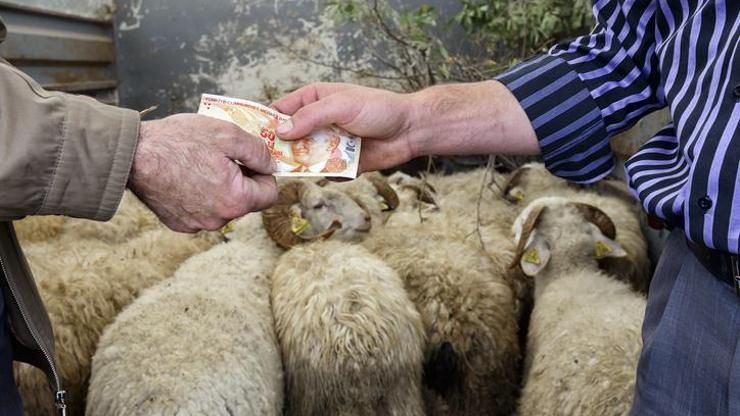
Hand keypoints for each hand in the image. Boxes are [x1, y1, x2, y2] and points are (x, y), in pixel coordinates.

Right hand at [127, 114, 277, 232]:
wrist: (131, 155)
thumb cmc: (178, 141)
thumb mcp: (227, 134)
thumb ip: (258, 151)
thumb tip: (272, 164)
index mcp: (236, 200)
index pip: (270, 194)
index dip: (264, 174)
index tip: (250, 160)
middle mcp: (218, 220)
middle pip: (246, 201)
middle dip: (241, 180)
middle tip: (223, 157)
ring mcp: (197, 225)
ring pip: (223, 206)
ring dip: (220, 188)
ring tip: (200, 164)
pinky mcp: (179, 224)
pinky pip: (201, 211)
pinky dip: (199, 196)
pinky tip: (185, 176)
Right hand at [273, 83, 416, 171]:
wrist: (409, 130)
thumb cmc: (378, 109)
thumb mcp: (341, 105)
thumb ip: (311, 116)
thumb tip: (282, 130)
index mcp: (313, 100)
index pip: (280, 111)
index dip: (265, 123)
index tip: (252, 138)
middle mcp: (317, 123)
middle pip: (288, 139)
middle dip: (281, 150)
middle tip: (273, 162)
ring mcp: (327, 144)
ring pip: (304, 159)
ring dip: (305, 165)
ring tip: (307, 167)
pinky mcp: (340, 164)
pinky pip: (325, 173)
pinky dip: (329, 174)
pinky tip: (341, 170)